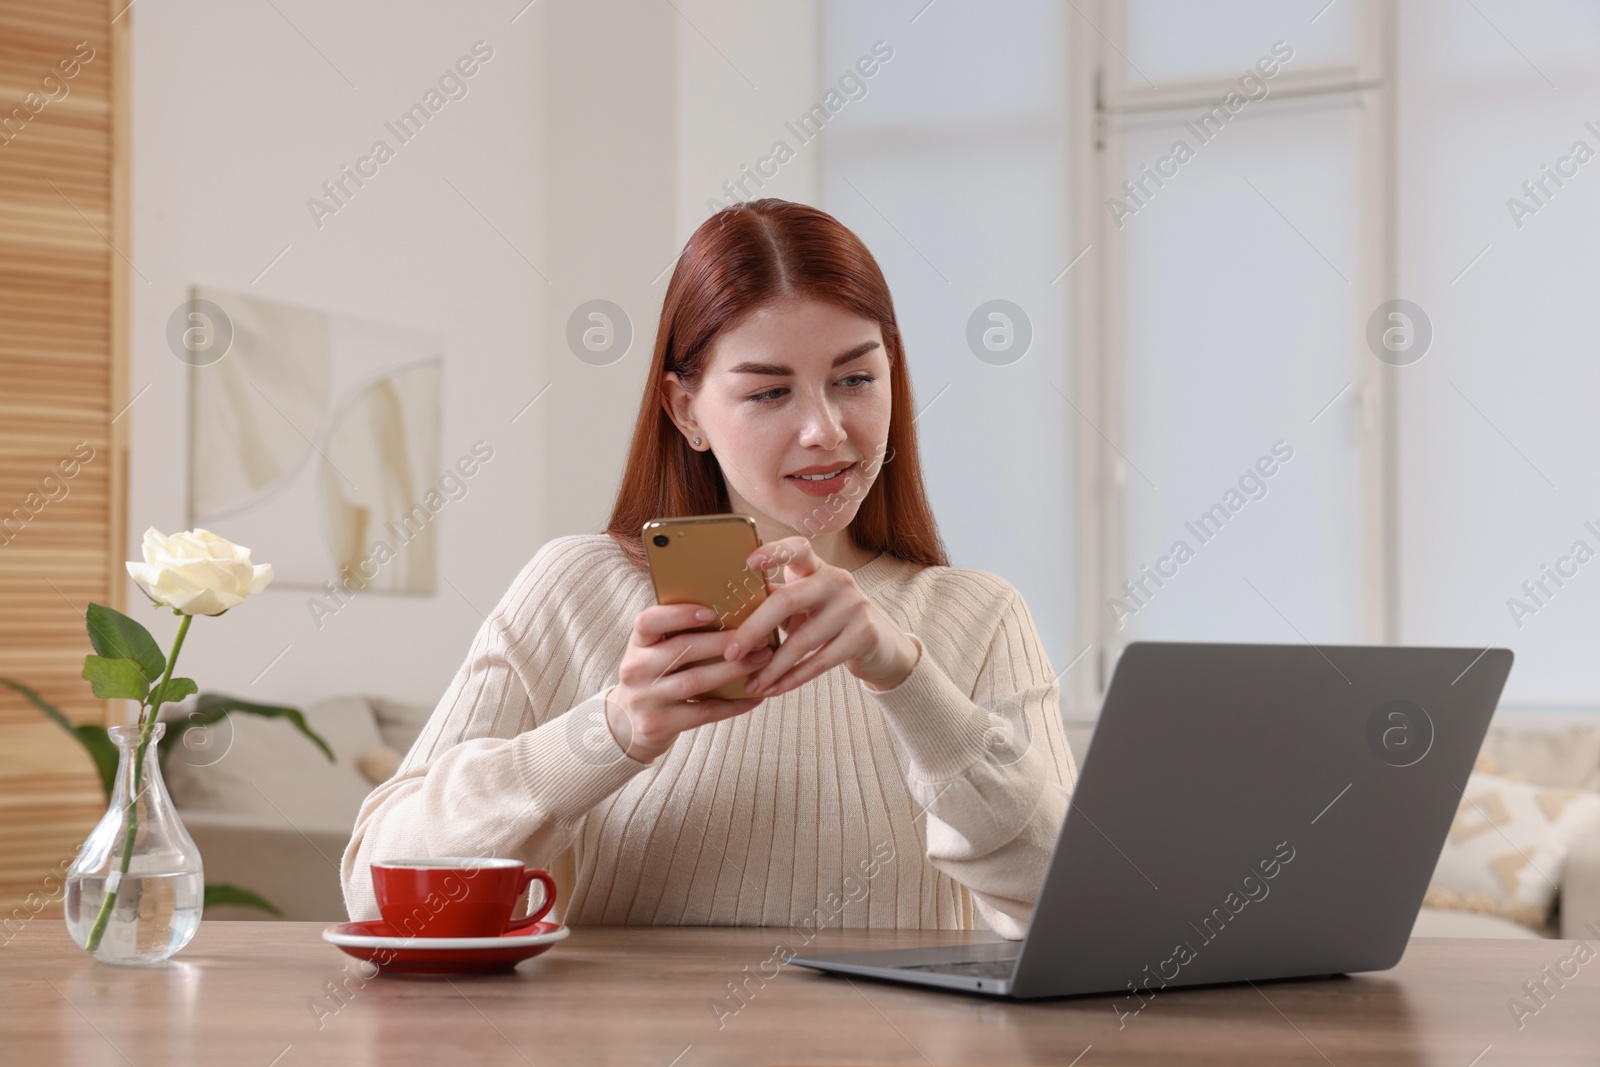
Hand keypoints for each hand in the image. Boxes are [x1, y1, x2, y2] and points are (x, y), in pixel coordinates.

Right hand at [608, 602, 774, 762]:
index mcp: (637, 644)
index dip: (680, 615)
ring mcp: (645, 699)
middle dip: (725, 642)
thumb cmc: (654, 678)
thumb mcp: (653, 654)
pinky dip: (733, 705)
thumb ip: (678, 635)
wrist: (627, 724)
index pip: (648, 621)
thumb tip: (732, 614)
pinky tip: (755, 697)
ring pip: (696, 680)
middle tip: (759, 636)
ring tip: (762, 660)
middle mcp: (636, 669)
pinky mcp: (659, 724)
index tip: (712, 613)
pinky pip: (704, 712)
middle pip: (682, 649)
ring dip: (734, 670)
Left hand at [724, 536, 919, 697]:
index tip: (748, 563)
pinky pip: (820, 662)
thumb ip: (775, 600)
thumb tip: (729, 611)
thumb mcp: (805, 604)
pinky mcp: (863, 635)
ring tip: (752, 684)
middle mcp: (836, 581)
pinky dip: (793, 678)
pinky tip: (774, 689)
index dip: (773, 552)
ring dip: (772, 667)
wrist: (880, 644)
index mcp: (816, 568)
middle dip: (754, 629)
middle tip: (731, 652)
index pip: (796, 549)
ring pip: (802, 640)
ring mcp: (852, 606)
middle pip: (788, 600)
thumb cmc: (828, 620)